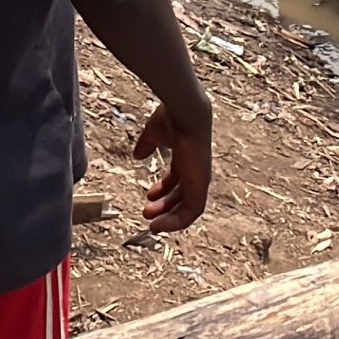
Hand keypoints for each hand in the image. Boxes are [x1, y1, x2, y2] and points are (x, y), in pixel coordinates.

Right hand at [132, 102, 211, 232]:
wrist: (184, 114)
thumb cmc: (172, 118)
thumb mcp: (154, 134)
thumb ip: (147, 145)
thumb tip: (138, 155)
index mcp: (185, 158)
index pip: (176, 179)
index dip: (162, 190)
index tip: (148, 196)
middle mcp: (194, 170)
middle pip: (181, 195)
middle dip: (164, 206)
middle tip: (147, 213)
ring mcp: (199, 179)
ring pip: (187, 208)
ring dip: (169, 218)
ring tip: (152, 224)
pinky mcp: (200, 186)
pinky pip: (192, 211)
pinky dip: (177, 221)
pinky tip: (160, 224)